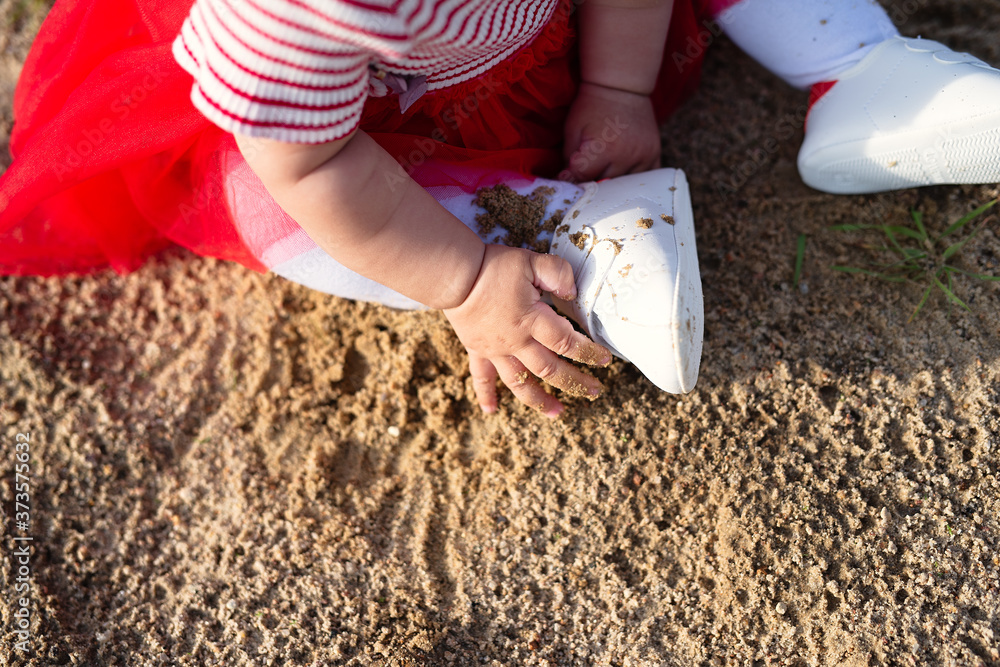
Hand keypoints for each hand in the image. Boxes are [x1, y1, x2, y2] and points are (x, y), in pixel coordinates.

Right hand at [443, 244, 611, 416]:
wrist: (453, 275)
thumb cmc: (493, 267)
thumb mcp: (532, 261)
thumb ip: (558, 274)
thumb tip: (573, 292)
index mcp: (532, 320)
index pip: (567, 343)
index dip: (589, 353)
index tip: (605, 360)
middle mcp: (516, 342)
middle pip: (550, 369)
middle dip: (575, 382)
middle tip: (594, 392)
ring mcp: (496, 350)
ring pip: (521, 382)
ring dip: (540, 400)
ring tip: (558, 413)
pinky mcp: (477, 349)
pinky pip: (481, 377)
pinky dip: (486, 395)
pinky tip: (492, 410)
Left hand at [561, 82, 660, 181]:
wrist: (621, 86)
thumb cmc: (592, 106)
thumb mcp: (572, 129)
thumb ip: (569, 160)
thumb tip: (566, 183)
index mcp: (604, 149)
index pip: (583, 179)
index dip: (572, 179)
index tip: (566, 177)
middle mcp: (627, 156)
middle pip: (604, 186)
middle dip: (591, 183)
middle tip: (584, 176)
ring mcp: (644, 156)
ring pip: (624, 187)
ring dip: (612, 185)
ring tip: (603, 173)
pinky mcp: (655, 155)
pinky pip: (644, 180)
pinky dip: (632, 182)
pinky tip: (622, 173)